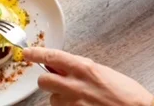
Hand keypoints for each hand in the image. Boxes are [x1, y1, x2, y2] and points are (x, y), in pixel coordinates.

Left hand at [23, 47, 153, 105]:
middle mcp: (75, 85)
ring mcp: (74, 103)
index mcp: (84, 68)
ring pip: (52, 100)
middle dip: (48, 82)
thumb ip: (81, 69)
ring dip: (61, 99)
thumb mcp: (103, 73)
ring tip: (80, 101)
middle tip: (58, 84)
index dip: (35, 54)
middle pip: (44, 80)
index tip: (26, 53)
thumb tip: (64, 66)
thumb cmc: (127, 95)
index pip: (51, 56)